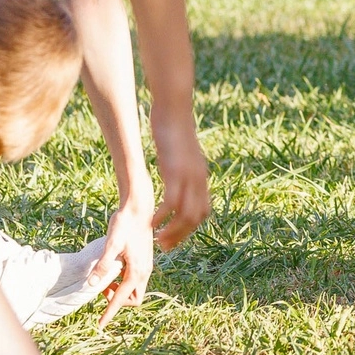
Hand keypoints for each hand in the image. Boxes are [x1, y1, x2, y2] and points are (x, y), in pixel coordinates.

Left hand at [91, 196, 152, 327]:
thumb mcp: (111, 244)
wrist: (139, 207)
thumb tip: (91, 284)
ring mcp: (146, 266)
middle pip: (133, 299)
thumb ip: (103, 265)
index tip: (99, 325)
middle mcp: (144, 271)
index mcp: (137, 271)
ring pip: (134, 290)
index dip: (110, 313)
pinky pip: (134, 280)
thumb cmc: (125, 224)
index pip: (122, 300)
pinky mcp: (143, 260)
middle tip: (102, 286)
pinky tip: (113, 268)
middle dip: (117, 300)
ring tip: (105, 277)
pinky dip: (123, 281)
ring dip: (119, 290)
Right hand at [151, 111, 211, 251]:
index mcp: (201, 176)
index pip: (203, 211)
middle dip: (182, 236)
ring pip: (187, 214)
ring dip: (173, 231)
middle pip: (197, 217)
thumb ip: (182, 168)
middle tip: (165, 247)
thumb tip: (177, 175)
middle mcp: (199, 179)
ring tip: (158, 241)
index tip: (176, 238)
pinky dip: (163, 216)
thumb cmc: (173, 127)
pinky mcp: (175, 171)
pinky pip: (172, 202)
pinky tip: (152, 223)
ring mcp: (189, 176)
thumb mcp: (181, 153)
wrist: (174, 108)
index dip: (190, 228)